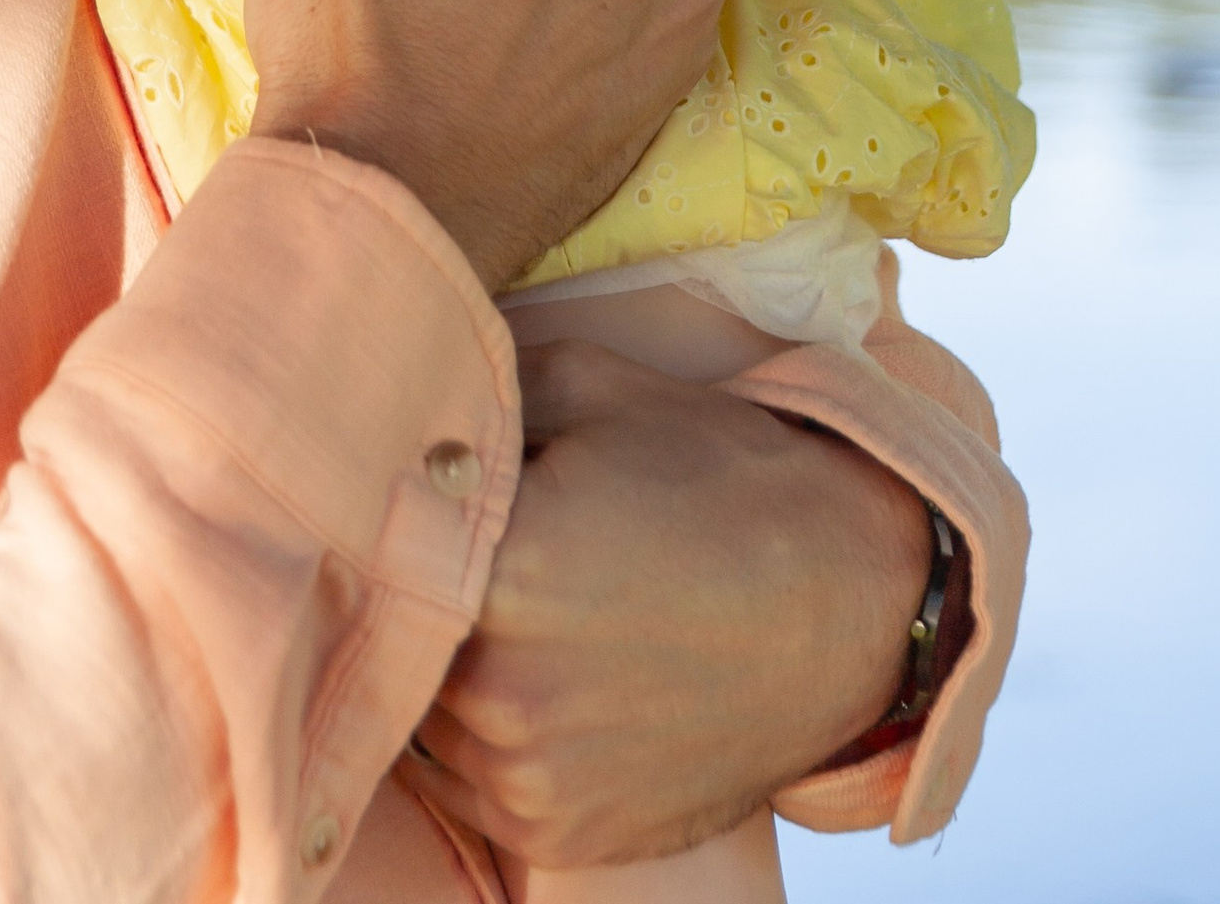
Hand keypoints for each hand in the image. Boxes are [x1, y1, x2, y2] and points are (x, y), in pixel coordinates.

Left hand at [415, 343, 931, 866]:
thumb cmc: (716, 476)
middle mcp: (502, 690)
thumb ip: (476, 394)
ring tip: (512, 616)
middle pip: (392, 637)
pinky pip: (466, 784)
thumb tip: (392, 391)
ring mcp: (529, 775)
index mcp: (499, 570)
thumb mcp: (592, 386)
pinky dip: (479, 737)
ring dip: (440, 670)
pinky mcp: (558, 832)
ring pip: (420, 716)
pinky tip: (538, 679)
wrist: (847, 597)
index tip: (380, 497)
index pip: (372, 549)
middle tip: (456, 553)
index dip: (375, 521)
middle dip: (413, 594)